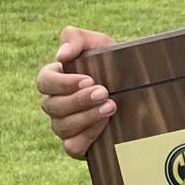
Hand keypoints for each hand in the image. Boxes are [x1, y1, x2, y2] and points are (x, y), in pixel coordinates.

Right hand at [35, 25, 116, 158]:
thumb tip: (61, 55)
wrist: (140, 87)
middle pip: (52, 106)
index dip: (62, 83)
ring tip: (111, 106)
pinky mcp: (78, 144)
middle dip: (79, 100)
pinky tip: (105, 124)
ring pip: (61, 126)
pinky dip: (87, 136)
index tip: (89, 79)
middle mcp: (56, 104)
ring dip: (87, 116)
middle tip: (105, 92)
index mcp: (56, 79)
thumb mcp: (99, 43)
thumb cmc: (113, 62)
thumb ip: (76, 38)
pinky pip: (72, 147)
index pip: (44, 81)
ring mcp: (65, 126)